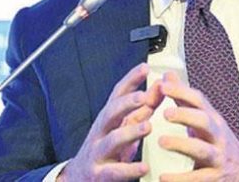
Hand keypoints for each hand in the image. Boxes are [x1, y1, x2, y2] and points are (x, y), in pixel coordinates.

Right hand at [58, 62, 163, 180]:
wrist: (78, 178)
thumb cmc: (106, 148)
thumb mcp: (123, 126)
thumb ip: (143, 108)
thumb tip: (160, 86)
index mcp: (108, 118)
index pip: (118, 94)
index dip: (131, 80)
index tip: (145, 68)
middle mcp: (101, 131)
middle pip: (111, 112)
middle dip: (126, 103)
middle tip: (144, 97)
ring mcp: (98, 152)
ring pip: (112, 140)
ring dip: (130, 132)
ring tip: (148, 127)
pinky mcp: (99, 174)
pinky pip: (114, 171)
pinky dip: (130, 169)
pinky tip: (144, 167)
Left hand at [157, 72, 238, 181]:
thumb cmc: (216, 141)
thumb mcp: (203, 118)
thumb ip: (183, 98)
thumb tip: (167, 74)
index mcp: (211, 119)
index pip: (199, 100)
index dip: (182, 91)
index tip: (163, 86)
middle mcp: (216, 136)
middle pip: (204, 121)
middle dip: (186, 115)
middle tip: (165, 113)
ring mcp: (218, 157)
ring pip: (202, 149)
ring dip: (181, 145)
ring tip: (161, 141)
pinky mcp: (214, 178)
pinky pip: (198, 179)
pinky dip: (180, 179)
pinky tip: (162, 178)